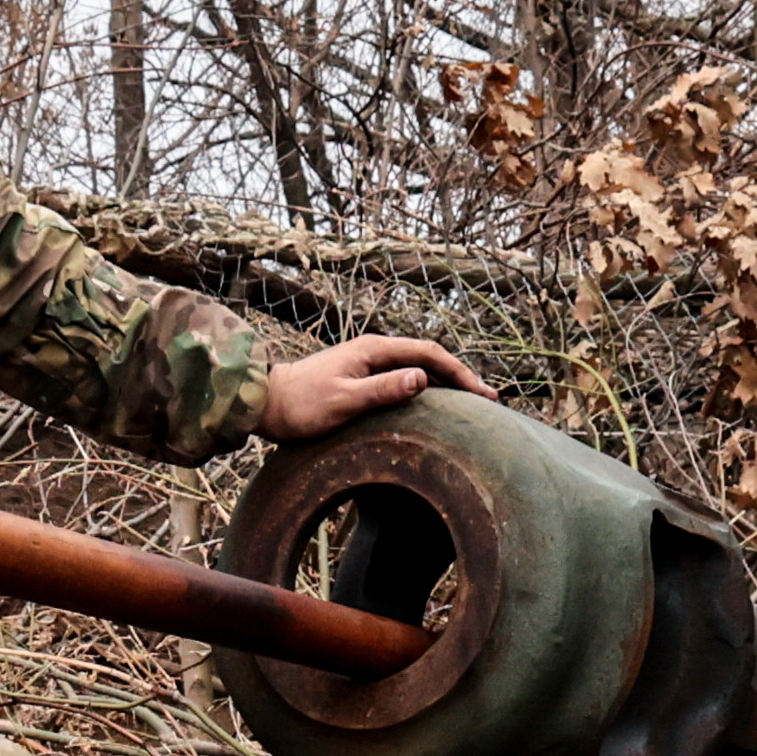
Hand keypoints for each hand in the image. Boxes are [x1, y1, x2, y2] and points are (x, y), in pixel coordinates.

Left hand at [255, 331, 495, 442]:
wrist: (266, 403)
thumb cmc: (301, 405)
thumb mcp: (344, 401)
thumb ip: (382, 390)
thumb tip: (422, 379)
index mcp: (374, 350)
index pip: (429, 354)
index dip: (460, 373)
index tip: (484, 394)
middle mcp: (374, 350)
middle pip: (429, 358)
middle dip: (461, 377)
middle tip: (489, 400)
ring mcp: (368, 362)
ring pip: (418, 368)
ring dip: (446, 383)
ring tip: (472, 403)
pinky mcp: (362, 377)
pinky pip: (403, 378)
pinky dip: (426, 389)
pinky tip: (436, 405)